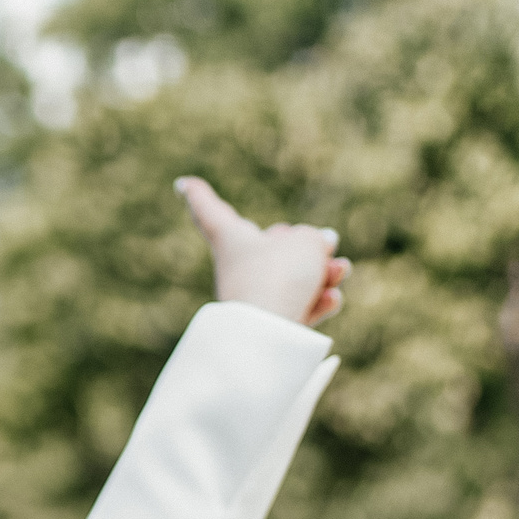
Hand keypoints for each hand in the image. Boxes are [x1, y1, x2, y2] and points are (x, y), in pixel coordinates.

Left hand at [176, 176, 349, 327]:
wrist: (268, 335)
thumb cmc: (279, 277)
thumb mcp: (305, 243)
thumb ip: (315, 240)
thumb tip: (321, 248)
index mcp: (232, 239)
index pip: (211, 212)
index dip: (198, 195)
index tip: (182, 183)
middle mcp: (238, 267)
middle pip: (276, 247)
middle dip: (305, 246)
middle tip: (321, 246)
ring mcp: (255, 297)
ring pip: (297, 276)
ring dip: (324, 272)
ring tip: (336, 272)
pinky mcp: (271, 324)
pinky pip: (302, 304)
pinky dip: (320, 300)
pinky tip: (331, 298)